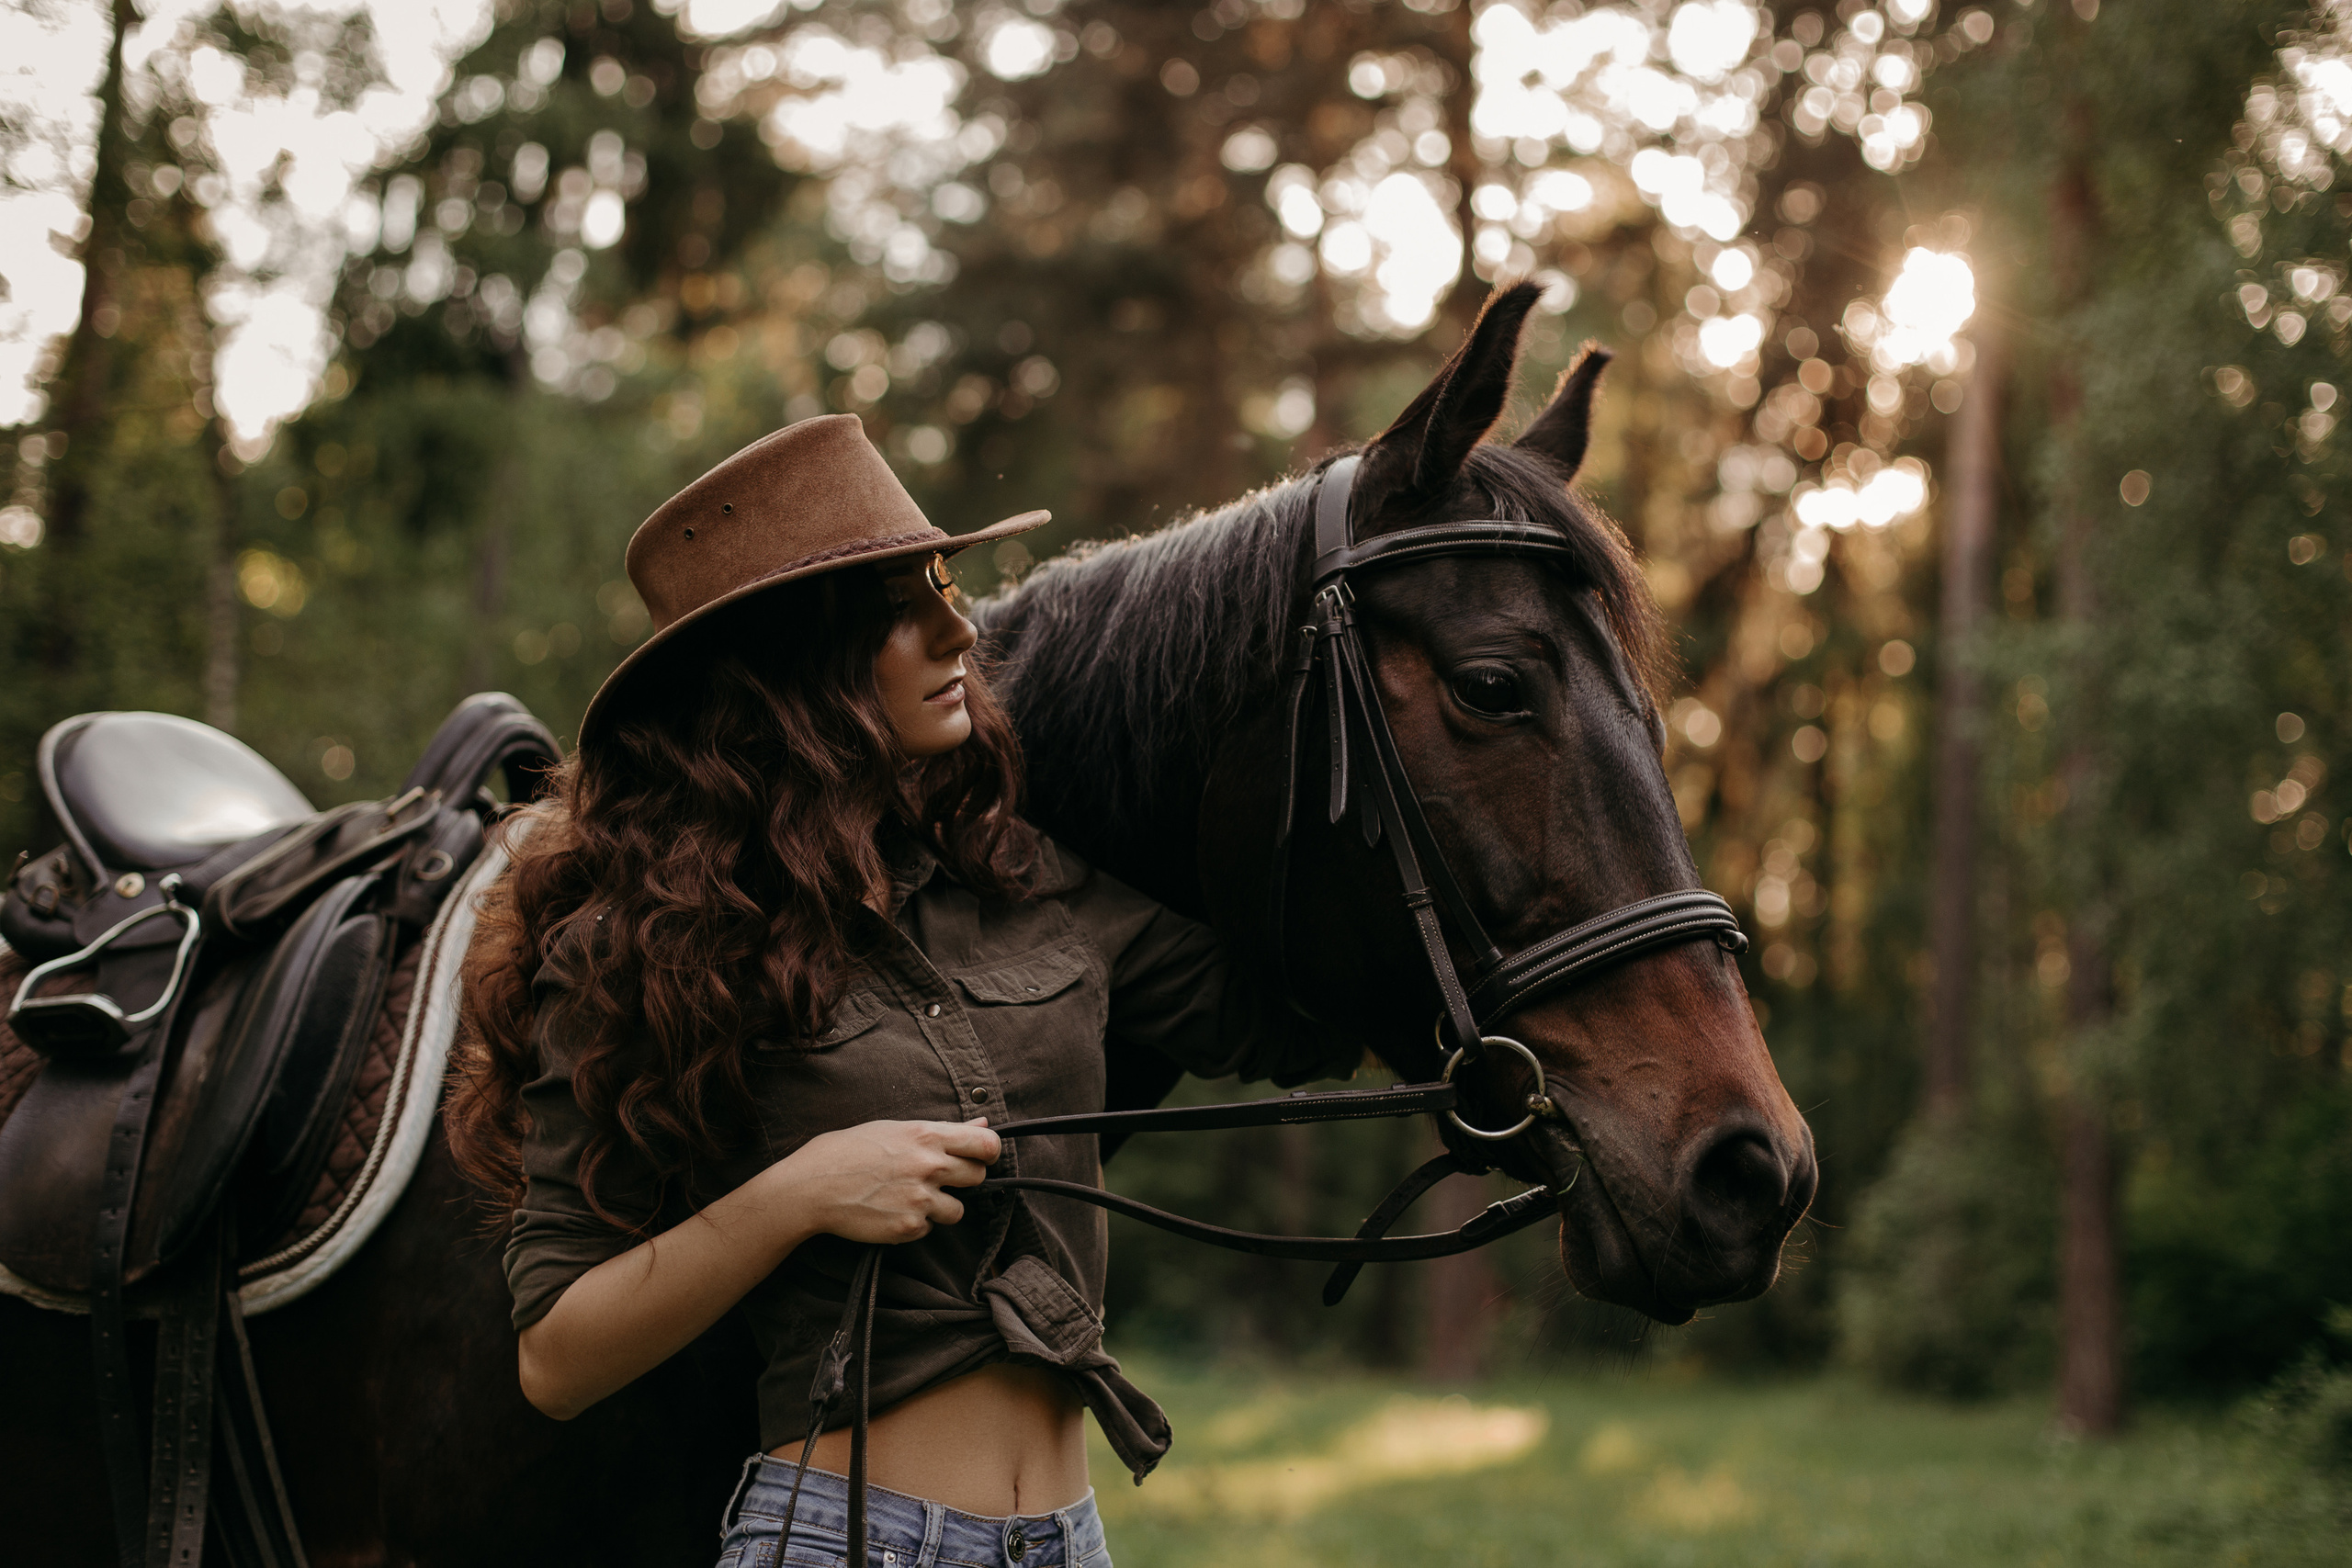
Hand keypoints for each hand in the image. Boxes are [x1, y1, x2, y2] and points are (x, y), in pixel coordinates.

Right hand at [776, 1117, 1001, 1244]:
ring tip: (907, 1196)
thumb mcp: (894, 1128)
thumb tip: (982, 1121)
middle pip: (978, 1177)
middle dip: (963, 1180)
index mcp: (927, 1136)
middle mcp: (929, 1166)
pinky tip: (891, 1210)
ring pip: (957, 1210)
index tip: (980, 1157)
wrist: (813, 1186)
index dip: (988, 1152)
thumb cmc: (848, 1151)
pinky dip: (915, 1224)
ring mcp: (921, 1199)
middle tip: (937, 1179)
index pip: (987, 1144)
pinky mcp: (909, 1227)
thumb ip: (942, 1129)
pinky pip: (929, 1229)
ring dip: (939, 1207)